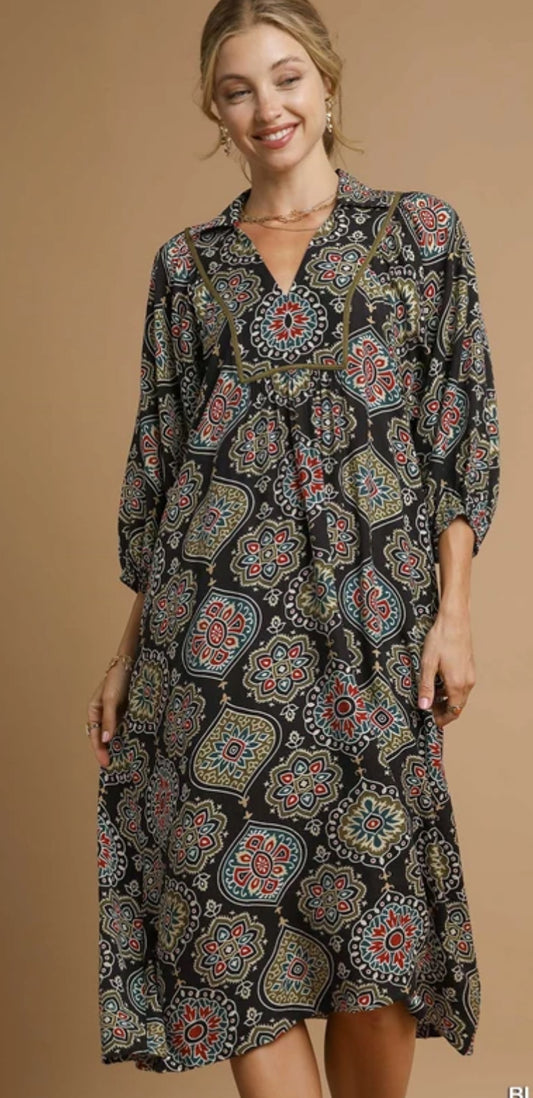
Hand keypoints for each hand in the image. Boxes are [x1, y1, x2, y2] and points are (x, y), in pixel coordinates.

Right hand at [86, 665, 131, 767]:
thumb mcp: (111, 699)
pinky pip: (128, 727)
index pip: (94, 736)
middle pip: (104, 738)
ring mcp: (116, 713)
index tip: (106, 764)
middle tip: (117, 768)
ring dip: (121, 746)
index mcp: (94, 711)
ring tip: (127, 762)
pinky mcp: (129, 711)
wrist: (133, 661)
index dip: (99, 751)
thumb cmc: (117, 678)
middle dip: (109, 752)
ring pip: (117, 734)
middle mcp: (104, 714)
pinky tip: (137, 745)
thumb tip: (105, 741)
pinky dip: (131, 736)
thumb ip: (109, 719)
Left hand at [417, 605, 475, 728]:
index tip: (431, 721)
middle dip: (444, 711)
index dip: (442, 719)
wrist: (454, 620)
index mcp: (457, 684)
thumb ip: (426, 687)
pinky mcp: (469, 667)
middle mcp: (467, 682)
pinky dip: (451, 690)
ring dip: (447, 700)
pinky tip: (439, 683)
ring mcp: (470, 674)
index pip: (453, 711)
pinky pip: (462, 686)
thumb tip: (424, 707)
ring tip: (431, 697)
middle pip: (457, 706)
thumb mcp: (428, 664)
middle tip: (428, 710)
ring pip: (460, 696)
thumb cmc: (440, 640)